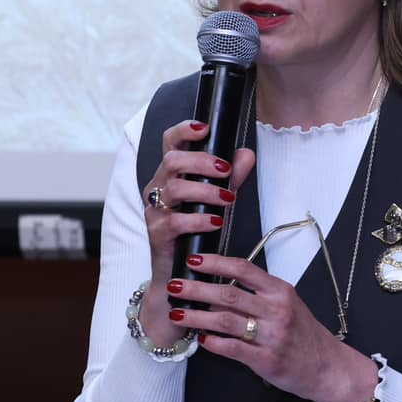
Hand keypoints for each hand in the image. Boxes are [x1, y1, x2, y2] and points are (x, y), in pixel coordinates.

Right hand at [133, 119, 255, 347]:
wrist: (181, 274)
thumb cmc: (198, 231)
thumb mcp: (218, 199)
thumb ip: (232, 176)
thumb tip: (246, 153)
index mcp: (171, 174)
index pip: (170, 142)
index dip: (184, 130)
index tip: (205, 127)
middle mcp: (158, 187)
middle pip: (172, 160)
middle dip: (201, 161)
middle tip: (225, 170)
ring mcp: (155, 210)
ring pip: (174, 188)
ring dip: (204, 190)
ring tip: (228, 199)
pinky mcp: (157, 233)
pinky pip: (175, 221)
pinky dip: (198, 219)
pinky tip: (216, 221)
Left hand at [174, 254, 380, 401]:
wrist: (328, 366)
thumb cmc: (305, 335)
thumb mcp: (288, 305)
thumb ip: (258, 296)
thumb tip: (218, 289)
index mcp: (280, 292)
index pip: (244, 269)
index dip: (216, 262)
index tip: (195, 260)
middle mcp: (276, 310)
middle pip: (228, 293)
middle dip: (196, 288)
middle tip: (175, 285)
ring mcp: (271, 335)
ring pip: (224, 320)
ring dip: (196, 316)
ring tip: (176, 313)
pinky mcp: (265, 360)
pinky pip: (231, 348)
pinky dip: (212, 342)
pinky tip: (199, 339)